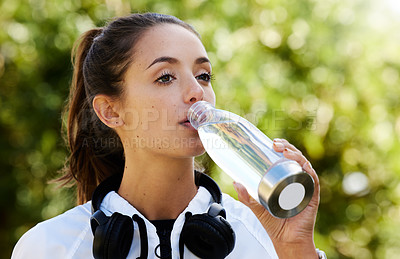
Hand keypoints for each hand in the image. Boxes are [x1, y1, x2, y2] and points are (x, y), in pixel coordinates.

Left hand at [233, 138, 319, 257]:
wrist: (286, 240)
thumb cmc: (274, 224)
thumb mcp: (256, 207)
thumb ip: (246, 196)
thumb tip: (235, 182)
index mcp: (286, 180)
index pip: (286, 159)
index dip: (281, 148)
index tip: (271, 142)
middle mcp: (297, 181)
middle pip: (295, 159)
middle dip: (287, 147)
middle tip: (275, 144)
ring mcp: (305, 187)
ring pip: (304, 165)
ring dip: (296, 155)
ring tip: (285, 150)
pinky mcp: (312, 196)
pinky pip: (313, 180)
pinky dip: (309, 171)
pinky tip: (303, 165)